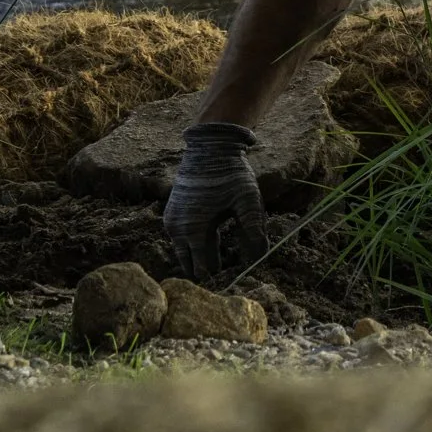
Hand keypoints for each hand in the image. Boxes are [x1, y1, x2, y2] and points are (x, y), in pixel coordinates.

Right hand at [164, 122, 268, 279]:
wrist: (209, 150)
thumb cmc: (230, 175)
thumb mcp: (247, 201)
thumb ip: (254, 229)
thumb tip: (260, 257)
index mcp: (194, 230)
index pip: (202, 268)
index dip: (217, 277)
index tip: (231, 281)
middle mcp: (178, 230)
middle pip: (190, 264)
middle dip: (206, 272)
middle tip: (225, 280)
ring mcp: (171, 222)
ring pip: (184, 252)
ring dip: (200, 258)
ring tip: (220, 265)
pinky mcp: (171, 215)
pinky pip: (181, 239)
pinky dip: (194, 244)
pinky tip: (212, 245)